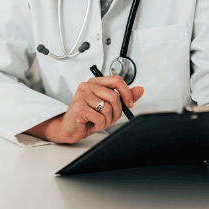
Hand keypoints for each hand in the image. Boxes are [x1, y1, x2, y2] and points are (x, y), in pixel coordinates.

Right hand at [27, 75, 144, 143]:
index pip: (116, 80)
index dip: (127, 93)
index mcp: (95, 82)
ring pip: (108, 108)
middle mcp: (87, 86)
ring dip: (107, 120)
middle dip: (118, 112)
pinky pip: (100, 118)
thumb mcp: (108, 106)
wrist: (69, 129)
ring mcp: (82, 95)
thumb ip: (123, 97)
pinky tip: (92, 124)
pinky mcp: (79, 107)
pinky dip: (100, 126)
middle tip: (112, 118)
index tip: (129, 104)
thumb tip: (140, 90)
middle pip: (115, 97)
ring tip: (98, 121)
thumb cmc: (87, 117)